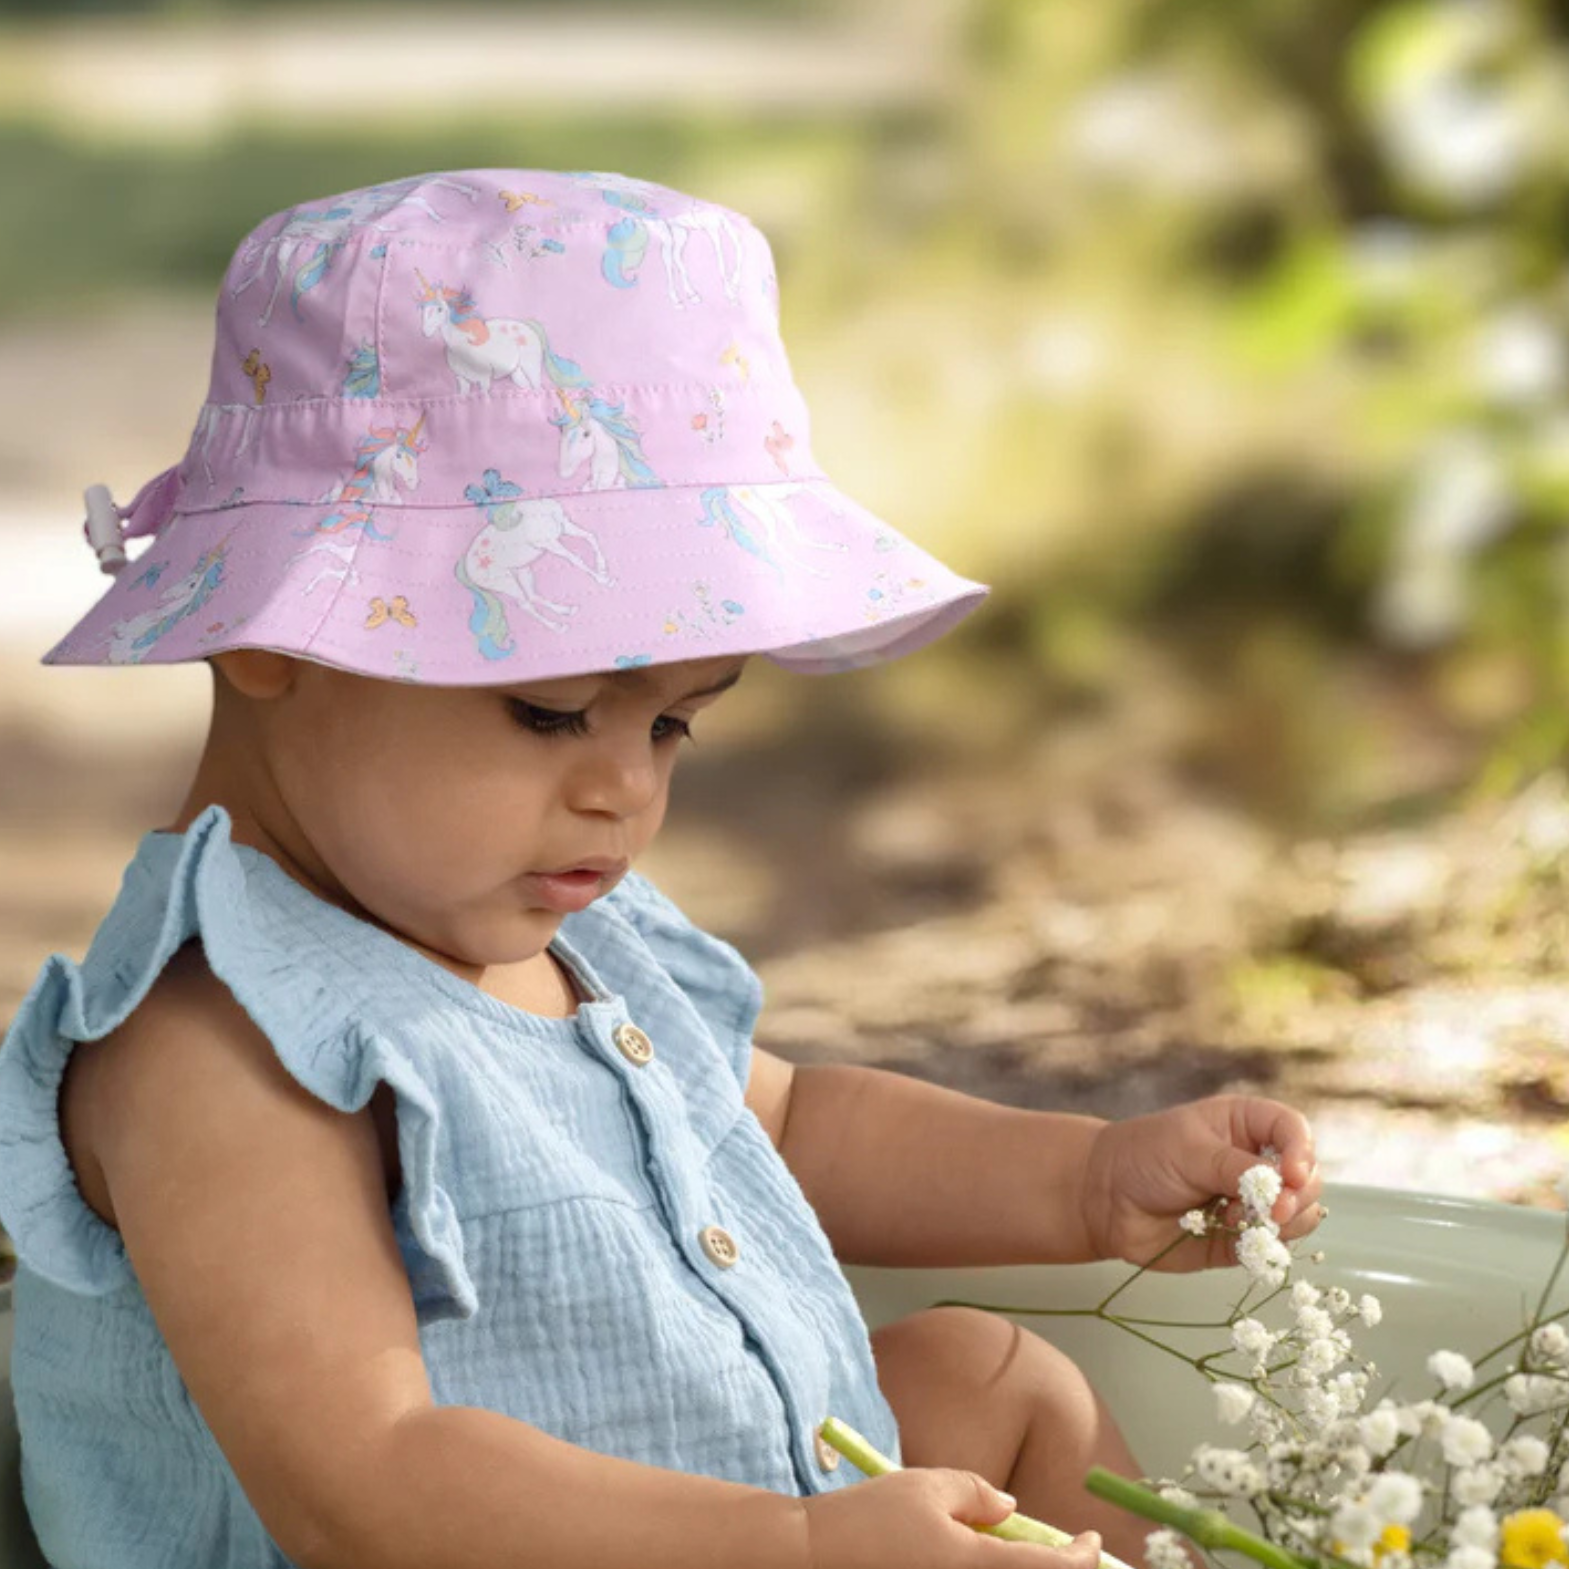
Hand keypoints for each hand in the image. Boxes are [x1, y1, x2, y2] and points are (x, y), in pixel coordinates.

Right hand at [800, 1469, 1102, 1568]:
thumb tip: (1010, 1510)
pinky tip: (975, 1558)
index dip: (1084, 1557)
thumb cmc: (868, 1519)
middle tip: (1063, 1551)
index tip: (1093, 1540)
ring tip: (1013, 1548)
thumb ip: (977, 1493)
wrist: (812, 1560)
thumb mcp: (926, 1486)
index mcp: (977, 1566)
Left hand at [1078, 1094, 1323, 1271]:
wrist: (1104, 1200)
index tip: (1292, 1175)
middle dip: (1298, 1196)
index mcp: (1246, 1124)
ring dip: (1282, 1223)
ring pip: (1301, 1216)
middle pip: (1308, 1178)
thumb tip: (1285, 1188)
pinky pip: (1273, 1248)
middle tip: (1272, 1210)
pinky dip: (1263, 1247)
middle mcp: (1256, 1162)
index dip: (1302, 1152)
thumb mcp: (1190, 1150)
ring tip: (1237, 1218)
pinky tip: (1230, 1236)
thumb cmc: (1143, 1157)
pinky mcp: (1243, 1239)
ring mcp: (1252, 1202)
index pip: (1294, 1131)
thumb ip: (1237, 1167)